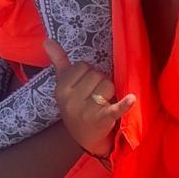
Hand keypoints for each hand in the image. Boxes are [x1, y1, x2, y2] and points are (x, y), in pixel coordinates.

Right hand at [43, 39, 134, 156]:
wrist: (84, 137)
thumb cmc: (76, 105)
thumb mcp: (64, 85)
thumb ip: (58, 62)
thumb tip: (46, 40)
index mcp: (60, 89)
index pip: (83, 66)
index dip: (88, 74)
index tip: (84, 87)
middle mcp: (70, 100)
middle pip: (96, 74)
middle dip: (99, 82)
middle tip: (94, 97)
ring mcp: (86, 111)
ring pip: (107, 85)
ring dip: (109, 92)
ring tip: (101, 103)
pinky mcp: (102, 120)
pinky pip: (114, 108)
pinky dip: (124, 104)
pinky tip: (131, 99)